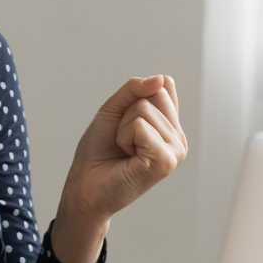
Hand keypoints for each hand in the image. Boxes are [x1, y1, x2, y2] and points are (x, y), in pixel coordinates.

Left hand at [51, 76, 186, 262]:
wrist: (85, 184)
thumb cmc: (99, 150)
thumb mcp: (114, 108)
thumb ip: (135, 88)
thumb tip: (161, 79)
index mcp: (170, 125)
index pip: (163, 85)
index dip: (136, 95)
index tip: (126, 120)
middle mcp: (177, 137)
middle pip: (155, 93)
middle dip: (128, 112)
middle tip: (123, 138)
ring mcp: (175, 150)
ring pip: (144, 109)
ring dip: (124, 128)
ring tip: (125, 149)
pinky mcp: (165, 162)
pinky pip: (142, 127)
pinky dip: (125, 137)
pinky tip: (128, 157)